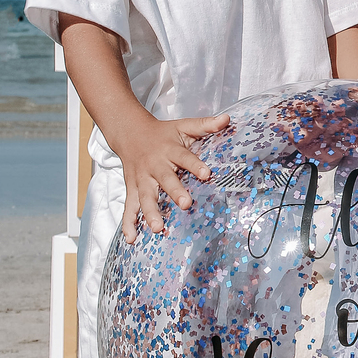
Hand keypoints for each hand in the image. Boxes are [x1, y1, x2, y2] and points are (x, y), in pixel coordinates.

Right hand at [112, 112, 228, 241]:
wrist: (129, 132)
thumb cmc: (162, 133)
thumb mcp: (183, 126)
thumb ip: (205, 125)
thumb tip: (227, 119)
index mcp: (170, 150)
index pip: (185, 157)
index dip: (196, 165)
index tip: (207, 174)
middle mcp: (155, 166)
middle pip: (165, 180)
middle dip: (175, 192)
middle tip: (186, 204)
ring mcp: (142, 180)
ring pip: (145, 197)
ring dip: (151, 213)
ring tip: (158, 228)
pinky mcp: (133, 190)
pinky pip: (130, 208)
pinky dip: (129, 223)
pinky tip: (131, 239)